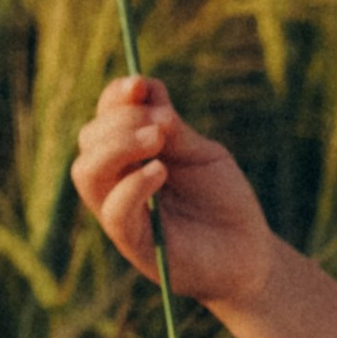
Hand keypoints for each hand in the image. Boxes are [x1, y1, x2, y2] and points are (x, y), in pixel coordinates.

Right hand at [70, 75, 274, 312]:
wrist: (249, 253)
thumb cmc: (225, 201)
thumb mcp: (203, 155)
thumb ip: (174, 129)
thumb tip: (145, 88)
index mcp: (131, 156)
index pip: (105, 118)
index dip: (116, 97)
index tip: (140, 84)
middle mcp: (117, 182)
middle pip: (89, 140)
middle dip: (120, 120)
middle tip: (162, 124)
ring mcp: (121, 213)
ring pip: (87, 173)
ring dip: (118, 147)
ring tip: (158, 139)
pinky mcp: (134, 244)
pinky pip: (114, 211)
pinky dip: (132, 184)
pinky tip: (160, 171)